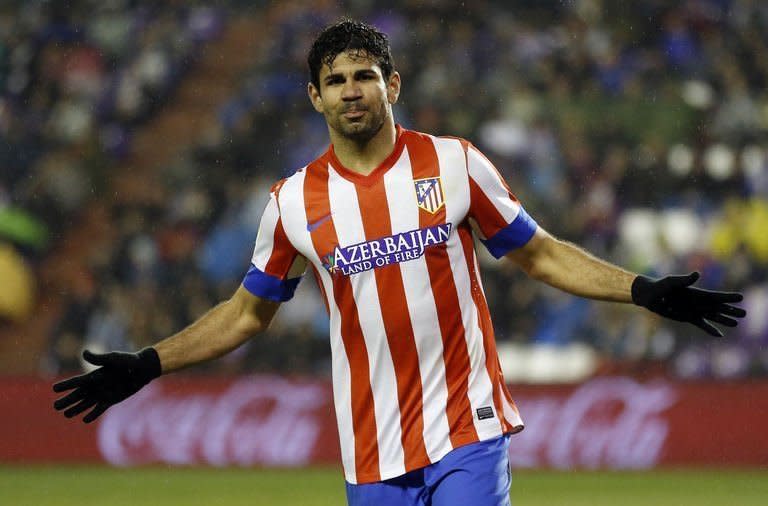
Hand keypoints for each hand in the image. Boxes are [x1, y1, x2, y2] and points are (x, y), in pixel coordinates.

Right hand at [53, 348, 161, 422]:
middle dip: (67, 401)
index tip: (54, 389)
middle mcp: (97, 385)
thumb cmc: (128, 361)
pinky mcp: (112, 400)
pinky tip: (84, 420)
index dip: (65, 385)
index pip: (77, 382)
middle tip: (55, 407)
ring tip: (65, 414)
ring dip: (76, 409)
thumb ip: (98, 358)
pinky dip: (92, 414)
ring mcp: (103, 393)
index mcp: (95, 375)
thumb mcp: (113, 358)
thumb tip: (84, 353)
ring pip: (86, 403)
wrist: (142, 369)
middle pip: (78, 395)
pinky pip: (99, 409)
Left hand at [631, 272, 746, 336]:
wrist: (648, 296)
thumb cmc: (659, 286)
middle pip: (718, 307)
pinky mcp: (687, 317)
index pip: (716, 296)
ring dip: (724, 320)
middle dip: (731, 310)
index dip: (728, 297)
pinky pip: (701, 324)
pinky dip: (709, 329)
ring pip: (712, 316)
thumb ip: (684, 280)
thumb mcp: (672, 282)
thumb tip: (698, 274)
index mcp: (696, 292)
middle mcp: (698, 301)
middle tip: (745, 314)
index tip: (741, 297)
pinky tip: (719, 335)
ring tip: (736, 324)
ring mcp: (693, 310)